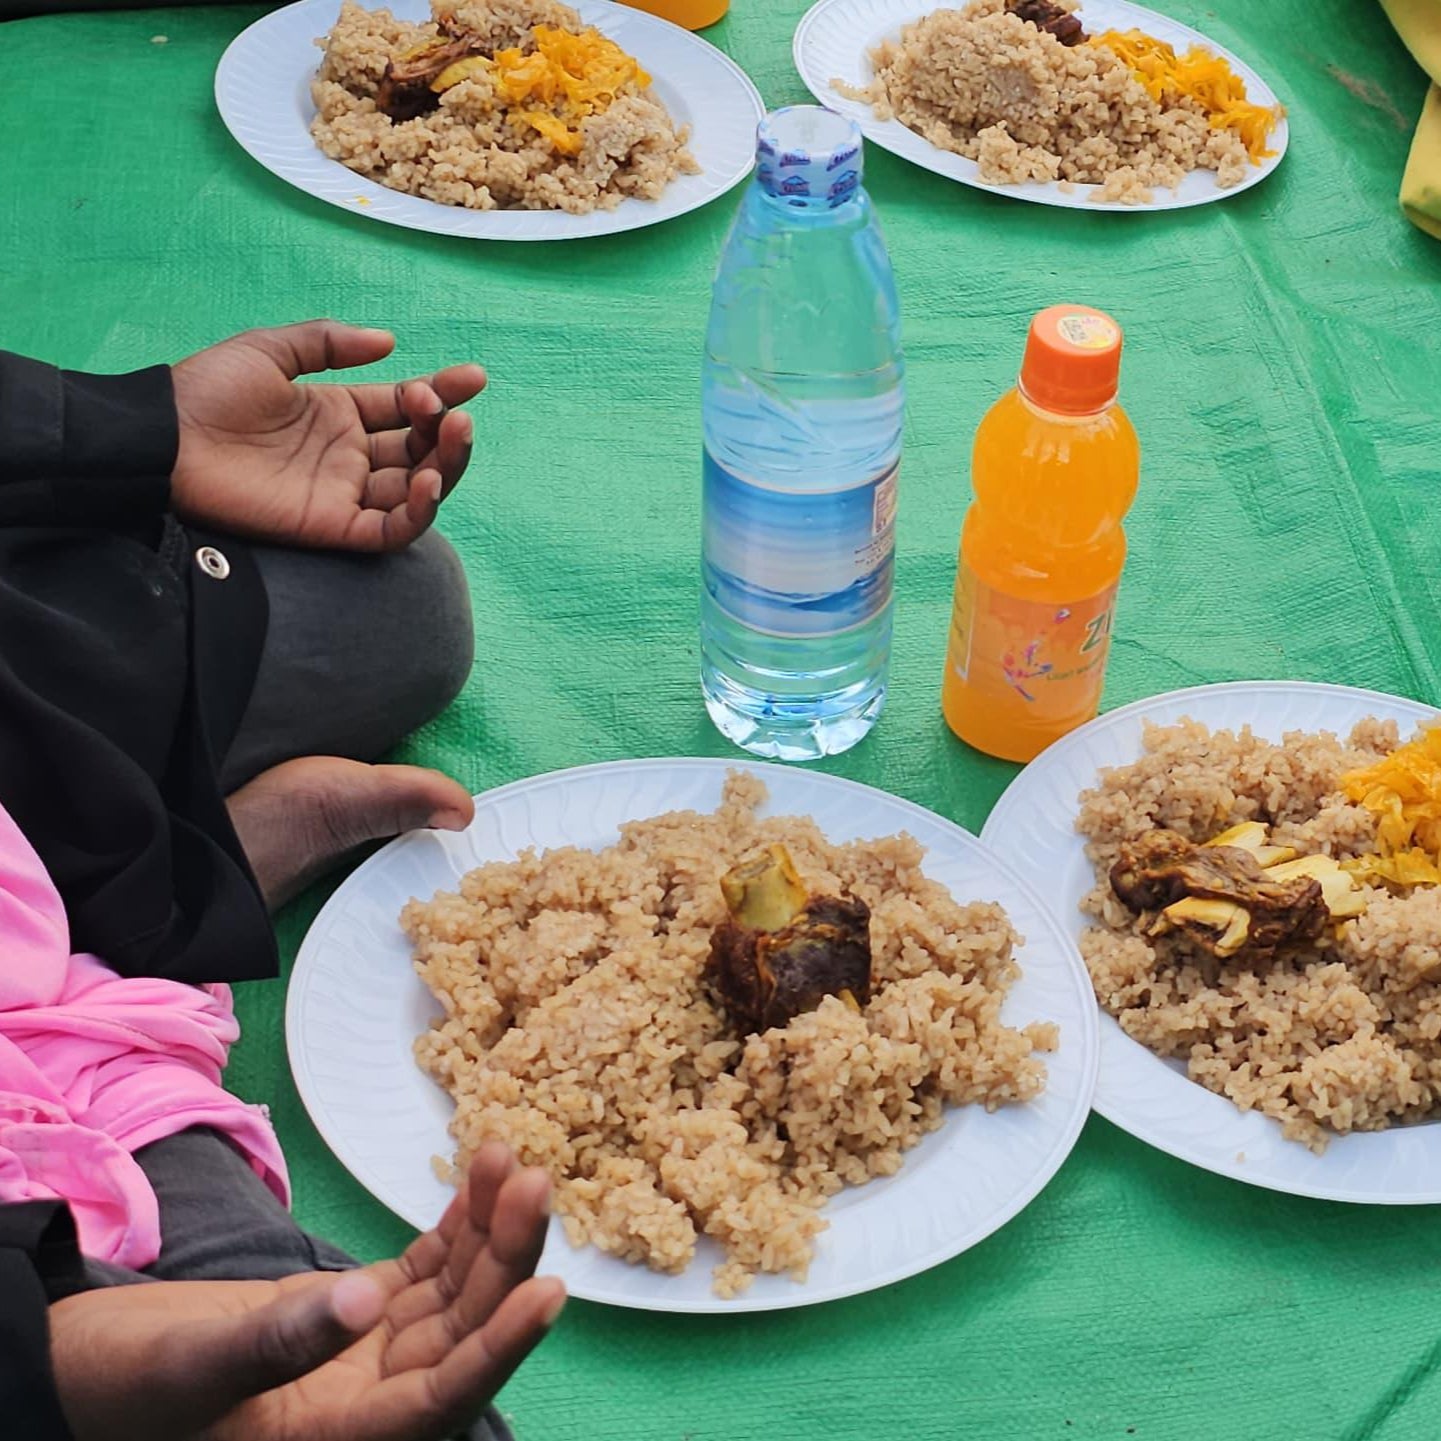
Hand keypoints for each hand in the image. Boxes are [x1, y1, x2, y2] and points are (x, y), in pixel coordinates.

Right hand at [49, 1146, 562, 1440]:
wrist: (78, 1373)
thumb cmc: (119, 1389)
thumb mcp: (191, 1371)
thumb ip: (277, 1344)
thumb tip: (362, 1303)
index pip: (440, 1399)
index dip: (501, 1349)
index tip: (549, 1290)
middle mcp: (367, 1404)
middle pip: (460, 1333)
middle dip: (504, 1260)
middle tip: (535, 1183)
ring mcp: (362, 1357)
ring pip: (448, 1295)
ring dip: (484, 1229)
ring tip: (511, 1159)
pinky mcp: (349, 1317)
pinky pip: (419, 1272)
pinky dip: (451, 1227)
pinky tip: (478, 1180)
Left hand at [170, 321, 484, 551]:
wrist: (165, 438)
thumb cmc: (209, 392)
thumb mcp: (272, 349)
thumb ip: (329, 343)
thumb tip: (389, 343)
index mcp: (340, 413)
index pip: (407, 407)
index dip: (443, 393)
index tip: (472, 377)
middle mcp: (350, 456)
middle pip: (421, 449)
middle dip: (447, 429)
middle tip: (453, 411)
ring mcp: (344, 493)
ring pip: (417, 490)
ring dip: (445, 466)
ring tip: (453, 435)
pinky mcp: (333, 527)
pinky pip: (391, 530)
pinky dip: (419, 512)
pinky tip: (427, 482)